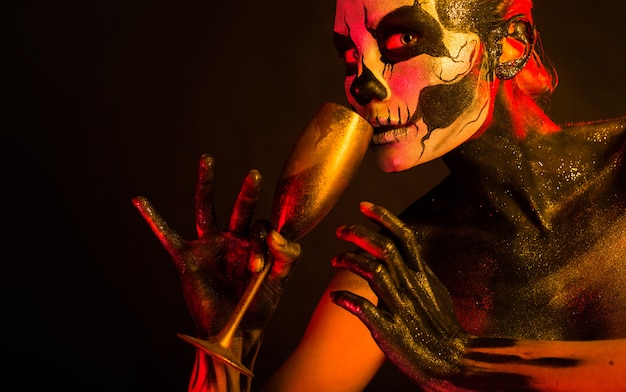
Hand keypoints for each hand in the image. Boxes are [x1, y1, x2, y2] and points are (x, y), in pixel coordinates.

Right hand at [132, 154, 300, 339]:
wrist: (234, 330)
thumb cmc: (258, 305)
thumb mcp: (278, 282)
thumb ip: (287, 257)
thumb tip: (275, 233)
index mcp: (256, 242)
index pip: (261, 227)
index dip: (260, 244)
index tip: (256, 269)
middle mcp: (233, 238)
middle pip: (241, 207)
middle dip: (248, 192)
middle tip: (255, 175)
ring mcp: (209, 245)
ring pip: (206, 208)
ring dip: (206, 184)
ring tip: (207, 159)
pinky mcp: (188, 257)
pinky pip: (167, 235)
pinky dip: (152, 218)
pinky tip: (139, 200)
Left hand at [330, 201, 470, 381]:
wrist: (453, 361)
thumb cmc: (441, 327)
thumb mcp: (434, 291)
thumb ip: (416, 271)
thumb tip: (402, 252)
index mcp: (421, 275)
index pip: (403, 236)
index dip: (383, 217)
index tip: (362, 206)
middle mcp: (411, 286)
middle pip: (384, 248)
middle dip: (358, 233)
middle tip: (340, 230)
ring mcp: (401, 307)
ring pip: (373, 271)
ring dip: (349, 260)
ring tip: (335, 259)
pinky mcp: (390, 329)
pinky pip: (362, 308)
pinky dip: (345, 298)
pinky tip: (335, 296)